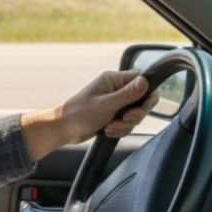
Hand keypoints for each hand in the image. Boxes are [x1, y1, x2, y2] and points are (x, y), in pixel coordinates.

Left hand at [22, 69, 158, 160]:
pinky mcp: (114, 115)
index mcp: (113, 79)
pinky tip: (107, 131)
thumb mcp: (105, 105)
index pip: (142, 80)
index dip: (147, 95)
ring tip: (109, 127)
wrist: (64, 129)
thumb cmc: (79, 114)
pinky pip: (128, 123)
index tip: (141, 107)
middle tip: (124, 118)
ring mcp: (115, 102)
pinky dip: (120, 129)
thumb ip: (127, 94)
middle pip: (142, 100)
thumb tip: (145, 81)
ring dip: (125, 124)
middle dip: (135, 114)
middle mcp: (116, 89)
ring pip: (135, 114)